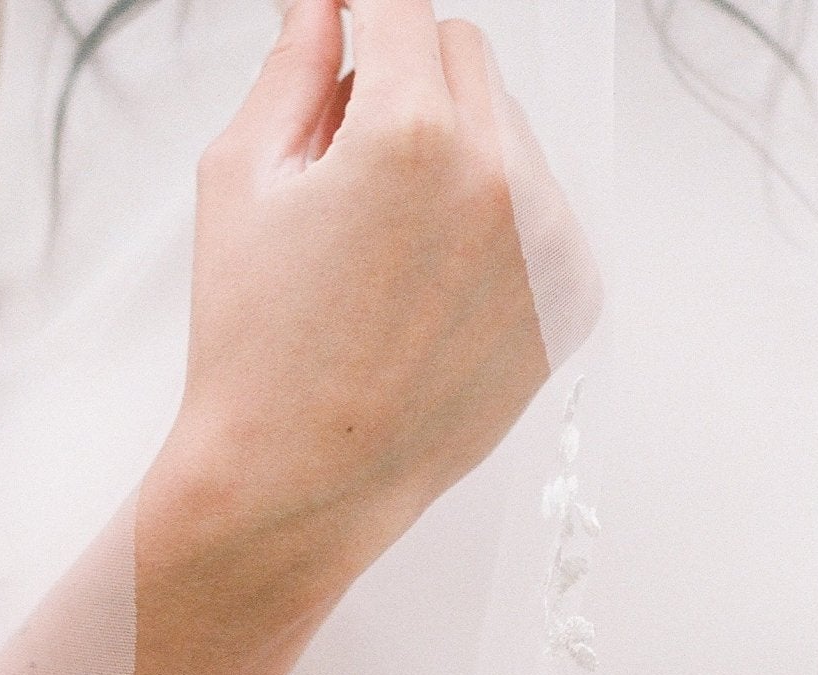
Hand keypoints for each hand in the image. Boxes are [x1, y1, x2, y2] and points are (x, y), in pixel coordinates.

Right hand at [145, 0, 600, 592]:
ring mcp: (550, 246)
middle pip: (464, 56)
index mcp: (413, 134)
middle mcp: (500, 181)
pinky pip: (540, 213)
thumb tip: (329, 5)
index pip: (402, 4)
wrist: (298, 484)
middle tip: (346, 166)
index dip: (362, 10)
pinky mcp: (574, 300)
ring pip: (509, 133)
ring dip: (456, 152)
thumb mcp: (243, 179)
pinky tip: (431, 289)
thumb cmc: (256, 348)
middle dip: (407, 83)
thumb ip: (295, 66)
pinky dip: (493, 225)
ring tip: (387, 248)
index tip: (347, 23)